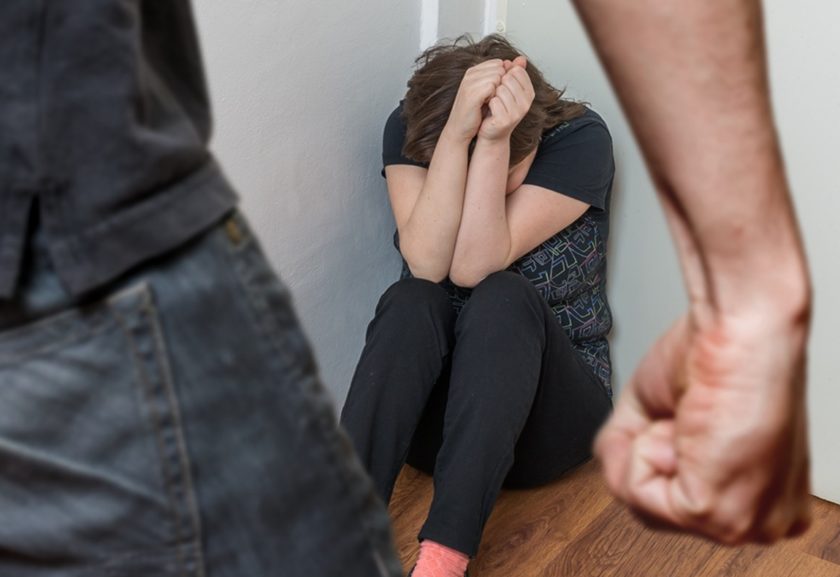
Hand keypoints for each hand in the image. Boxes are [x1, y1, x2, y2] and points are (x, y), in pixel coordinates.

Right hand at [443, 59, 506, 142]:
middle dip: (501, 84)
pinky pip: (492, 87)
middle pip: (499, 69)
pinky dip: (494, 97)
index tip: (494, 92)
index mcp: (474, 71)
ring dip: (497, 91)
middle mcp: (470, 74)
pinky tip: (487, 104)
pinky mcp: (472, 94)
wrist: (460, 129)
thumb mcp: (491, 91)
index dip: (502, 78)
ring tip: (488, 102)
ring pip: (497, 77)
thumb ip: (505, 74)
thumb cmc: (476, 112)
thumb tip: (522, 60)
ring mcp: (470, 83)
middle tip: (491, 98)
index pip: (499, 63)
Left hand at [478, 56, 534, 141]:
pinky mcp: (506, 120)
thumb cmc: (499, 109)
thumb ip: (515, 73)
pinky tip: (489, 109)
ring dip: (492, 94)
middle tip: (496, 95)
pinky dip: (488, 103)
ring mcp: (517, 113)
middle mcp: (526, 104)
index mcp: (529, 93)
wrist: (492, 132)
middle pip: (508, 79)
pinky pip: (494, 101)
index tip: (501, 85)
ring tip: (493, 103)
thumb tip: (520, 58)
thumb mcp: (509, 89)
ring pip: (500, 89)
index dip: (505, 75)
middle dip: (498, 84)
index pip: (517, 71)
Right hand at [595, 309, 810, 543]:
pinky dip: (642, 449)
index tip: (690, 419)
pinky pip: (638, 493)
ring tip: (687, 421)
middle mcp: (760, 520)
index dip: (659, 452)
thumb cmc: (718, 353)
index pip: (674, 504)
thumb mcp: (656, 412)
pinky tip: (683, 427)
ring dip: (645, 450)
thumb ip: (628, 455)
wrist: (740, 330)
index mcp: (761, 498)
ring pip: (642, 505)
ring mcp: (741, 523)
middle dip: (648, 454)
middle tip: (684, 419)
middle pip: (655, 511)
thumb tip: (613, 470)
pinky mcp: (715, 513)